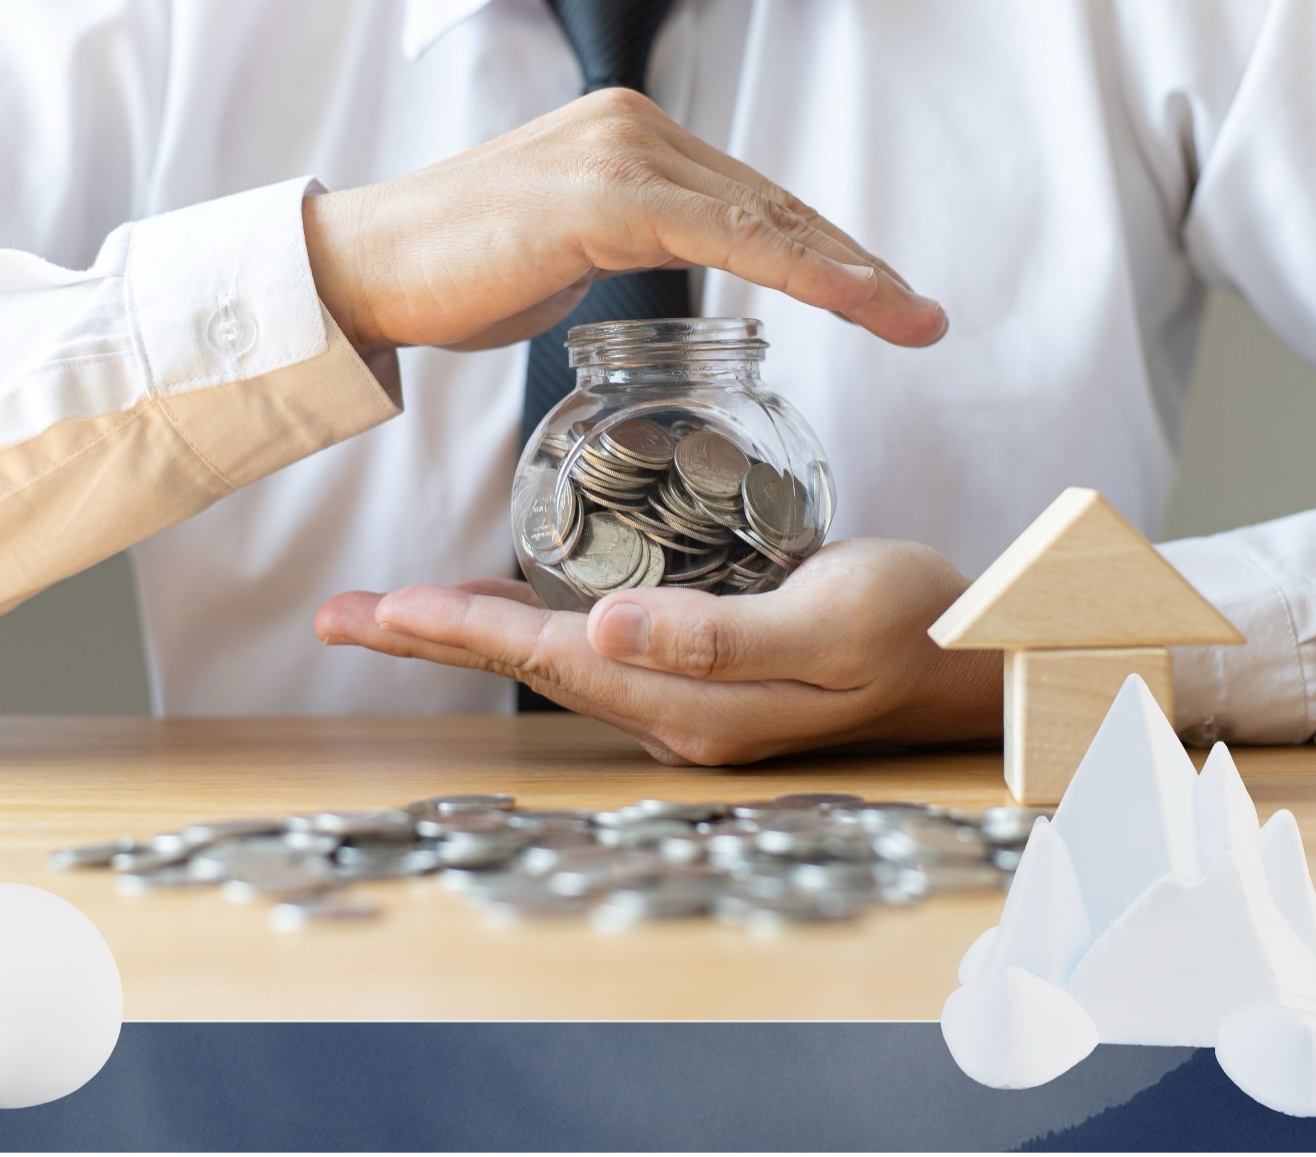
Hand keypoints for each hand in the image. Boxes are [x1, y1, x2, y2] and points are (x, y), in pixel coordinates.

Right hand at [302, 88, 946, 353]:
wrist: (367, 270)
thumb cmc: (456, 273)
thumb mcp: (568, 252)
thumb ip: (631, 246)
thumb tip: (675, 275)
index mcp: (629, 139)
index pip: (749, 199)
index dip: (822, 250)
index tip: (879, 299)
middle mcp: (635, 128)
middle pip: (772, 202)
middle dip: (854, 264)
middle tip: (920, 314)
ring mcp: (621, 154)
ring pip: (762, 216)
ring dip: (848, 273)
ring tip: (910, 320)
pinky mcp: (604, 197)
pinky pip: (725, 236)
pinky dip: (797, 269)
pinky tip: (853, 300)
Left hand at [313, 539, 1001, 765]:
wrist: (975, 658)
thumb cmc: (916, 626)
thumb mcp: (824, 623)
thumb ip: (716, 636)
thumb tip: (600, 633)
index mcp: (691, 705)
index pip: (550, 659)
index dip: (459, 629)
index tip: (375, 609)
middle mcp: (676, 713)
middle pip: (531, 664)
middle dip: (431, 637)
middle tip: (340, 614)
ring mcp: (690, 700)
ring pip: (555, 657)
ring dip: (470, 631)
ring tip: (395, 611)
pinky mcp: (706, 673)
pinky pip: (595, 648)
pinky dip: (534, 621)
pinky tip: (510, 602)